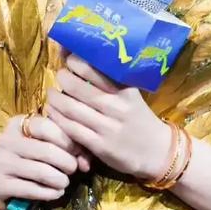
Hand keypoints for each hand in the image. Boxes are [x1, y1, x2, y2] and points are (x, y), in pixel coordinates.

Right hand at [0, 113, 91, 209]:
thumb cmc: (23, 159)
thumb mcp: (39, 145)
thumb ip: (64, 147)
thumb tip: (86, 162)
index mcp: (18, 124)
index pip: (47, 127)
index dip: (68, 140)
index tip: (78, 152)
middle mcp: (7, 140)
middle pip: (47, 150)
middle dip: (67, 162)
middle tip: (73, 169)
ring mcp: (1, 162)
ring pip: (41, 172)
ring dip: (60, 179)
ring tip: (65, 182)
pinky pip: (31, 189)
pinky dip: (49, 193)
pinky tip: (56, 193)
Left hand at [46, 52, 171, 180]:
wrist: (158, 152)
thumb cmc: (139, 118)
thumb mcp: (130, 95)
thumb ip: (110, 81)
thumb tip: (84, 57)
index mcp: (125, 90)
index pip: (96, 69)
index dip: (76, 61)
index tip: (69, 58)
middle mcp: (117, 106)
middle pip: (79, 88)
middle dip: (63, 78)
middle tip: (59, 75)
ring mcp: (108, 127)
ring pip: (72, 108)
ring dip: (55, 99)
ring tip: (52, 93)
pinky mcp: (100, 146)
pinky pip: (72, 129)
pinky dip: (59, 119)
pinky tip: (55, 113)